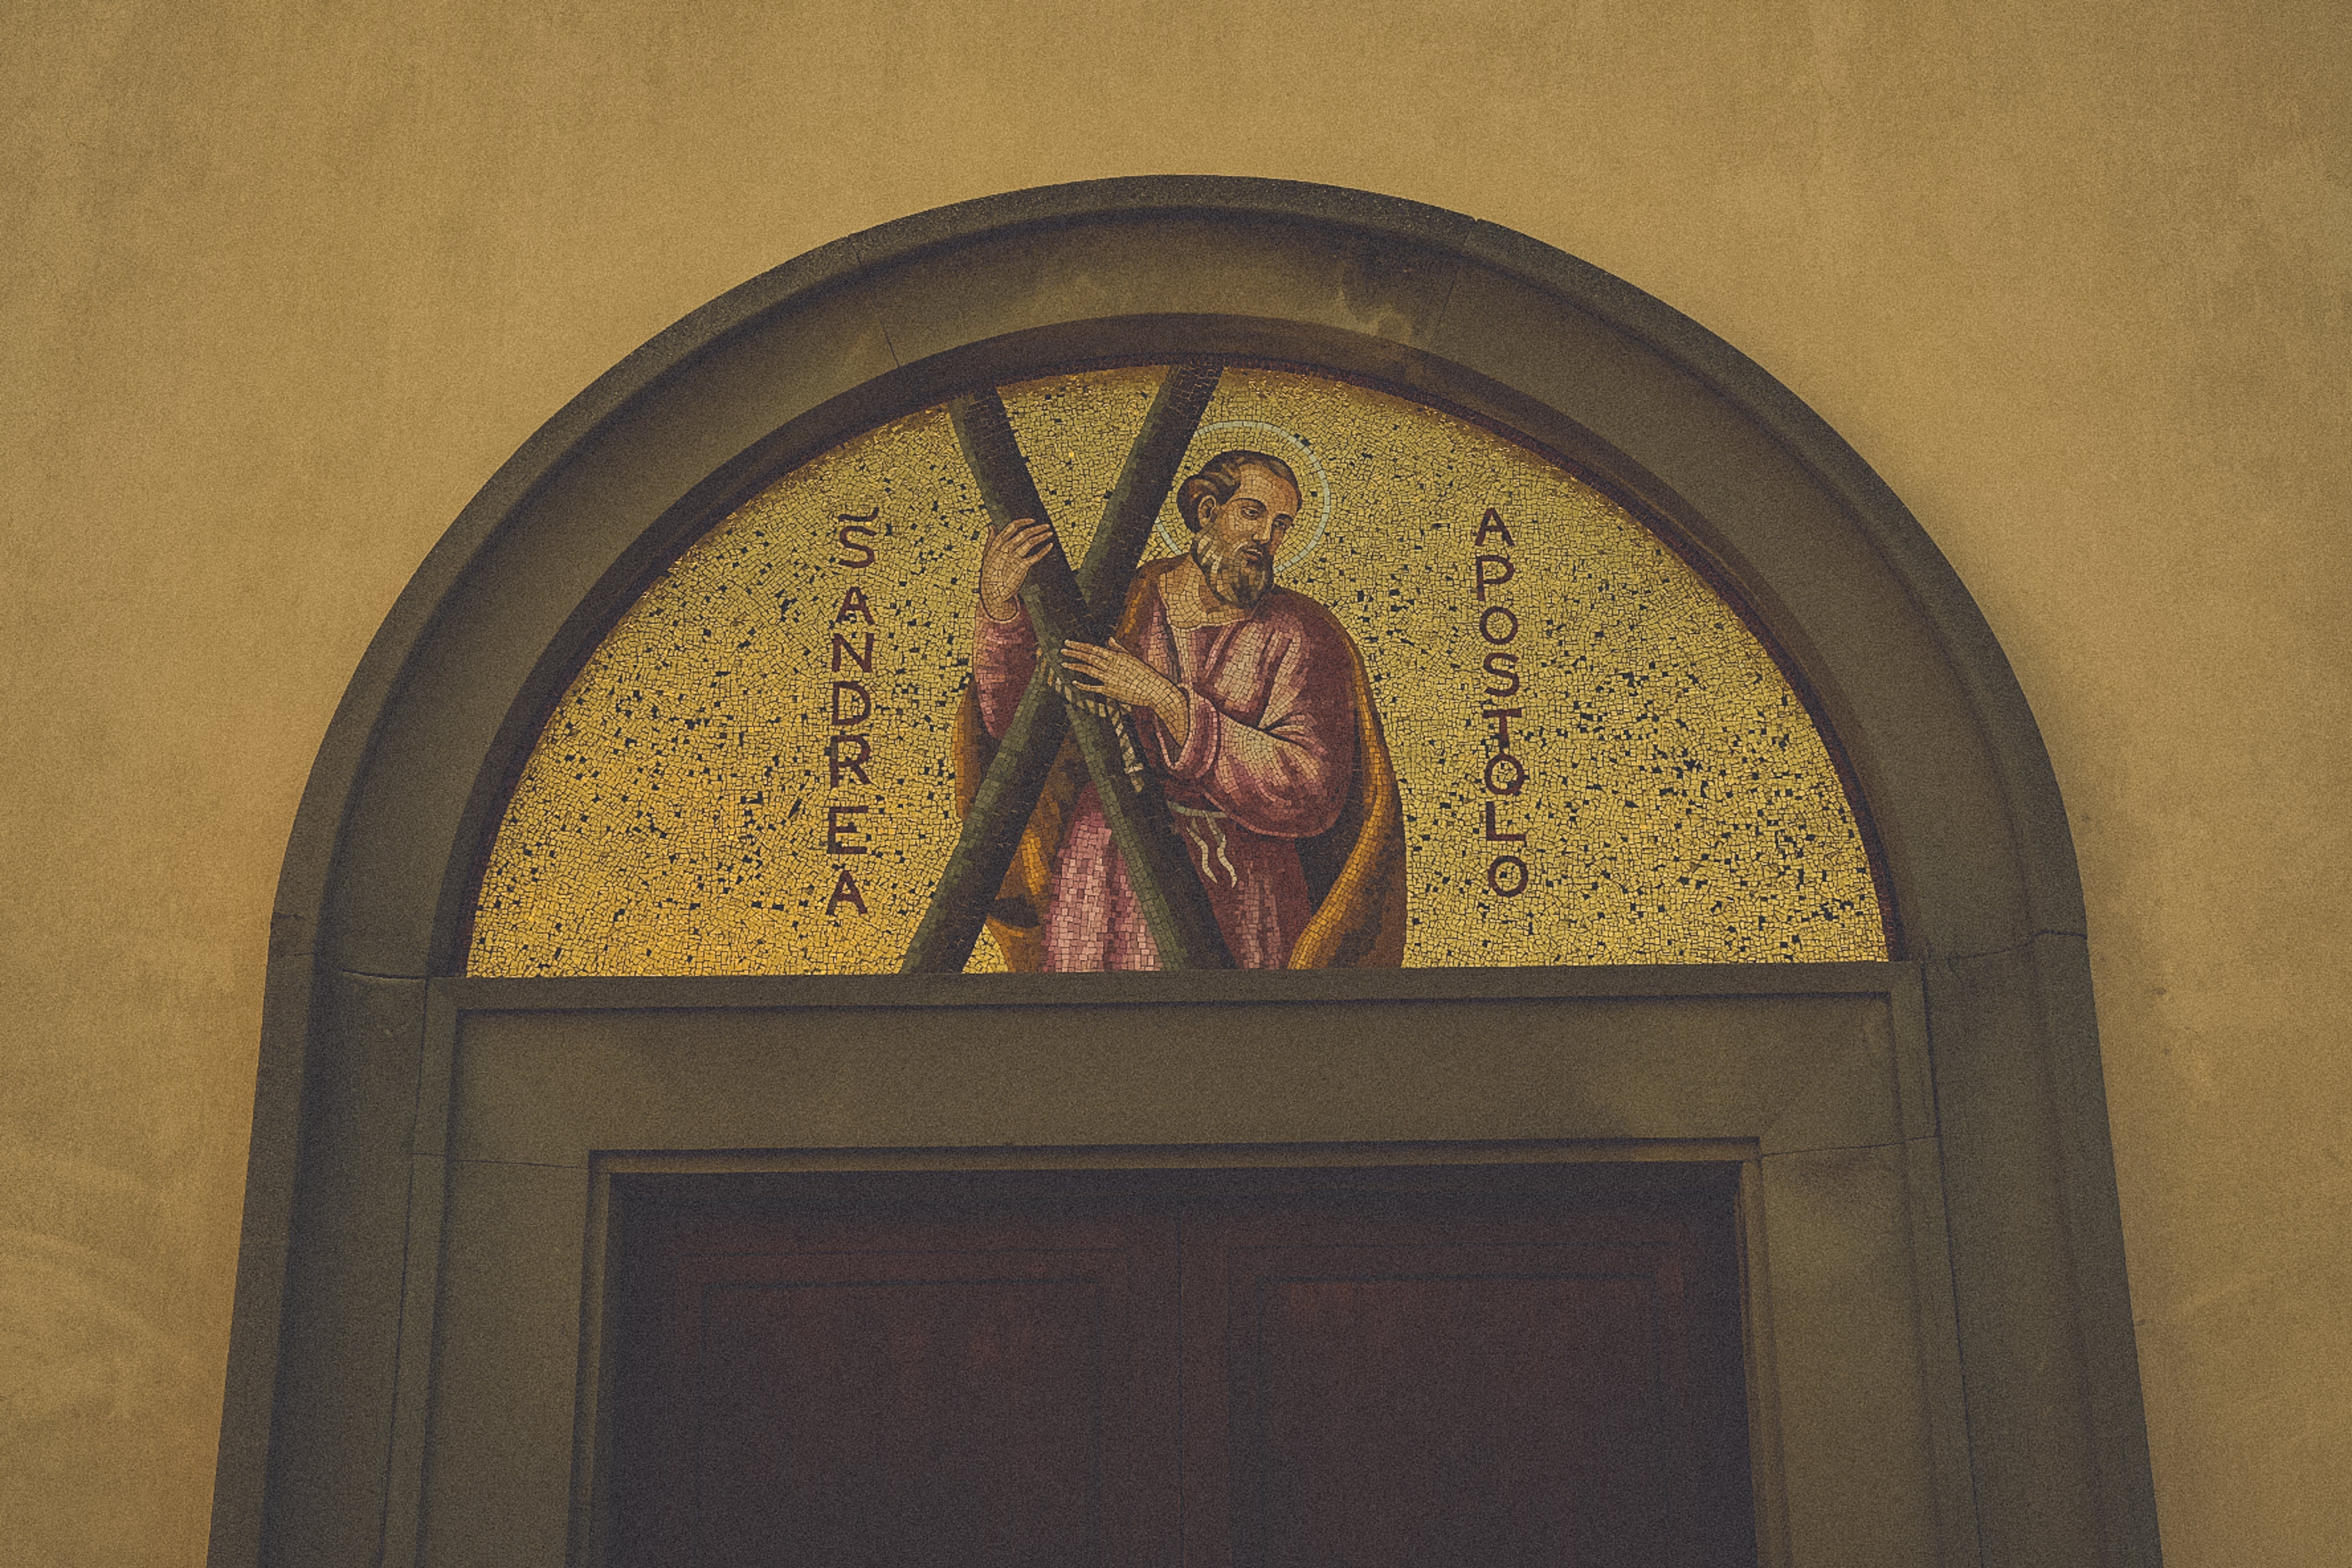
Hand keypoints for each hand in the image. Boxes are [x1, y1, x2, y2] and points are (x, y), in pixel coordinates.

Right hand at [979, 517, 1054, 620]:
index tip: (1032, 521)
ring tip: (1049, 533)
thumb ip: (991, 539)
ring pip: (1030, 542)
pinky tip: (1050, 546)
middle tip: (1046, 526)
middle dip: (1037, 528)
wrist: (992, 592)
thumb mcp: (987, 554)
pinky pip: (1035, 556)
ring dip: (1042, 536)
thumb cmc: (990, 572)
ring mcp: (1014, 557)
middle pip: (1024, 533)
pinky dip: (1044, 550)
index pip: (1012, 526)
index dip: (1023, 522)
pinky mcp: (1022, 567)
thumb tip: (992, 526)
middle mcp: (1006, 548)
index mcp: (998, 543)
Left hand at [1059, 639, 1190, 745]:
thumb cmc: (1145, 673)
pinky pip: (1093, 687)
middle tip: (1062, 649)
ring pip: (1088, 670)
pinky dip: (1083, 684)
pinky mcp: (1110, 690)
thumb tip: (1110, 639)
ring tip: (1064, 664)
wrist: (1154, 689)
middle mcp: (1111, 665)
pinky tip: (1074, 682)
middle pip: (1088, 657)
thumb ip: (1119, 649)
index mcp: (1116, 656)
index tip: (1068, 643)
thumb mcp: (1132, 658)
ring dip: (1075, 666)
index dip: (1079, 646)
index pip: (1093, 649)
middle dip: (1074, 653)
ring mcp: (1110, 678)